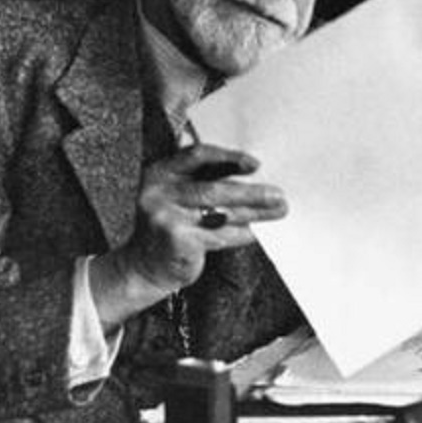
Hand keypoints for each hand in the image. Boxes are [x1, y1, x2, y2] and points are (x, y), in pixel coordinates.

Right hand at [90, 144, 286, 326]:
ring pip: (221, 213)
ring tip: (278, 210)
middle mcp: (159, 192)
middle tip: (278, 194)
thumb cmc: (169, 225)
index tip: (255, 164)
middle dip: (251, 191)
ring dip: (254, 212)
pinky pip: (220, 235)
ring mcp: (166, 217)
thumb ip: (202, 179)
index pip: (197, 155)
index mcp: (160, 172)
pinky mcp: (178, 241)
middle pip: (214, 188)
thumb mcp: (175, 195)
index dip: (228, 157)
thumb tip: (251, 171)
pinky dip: (241, 234)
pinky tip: (255, 232)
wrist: (143, 267)